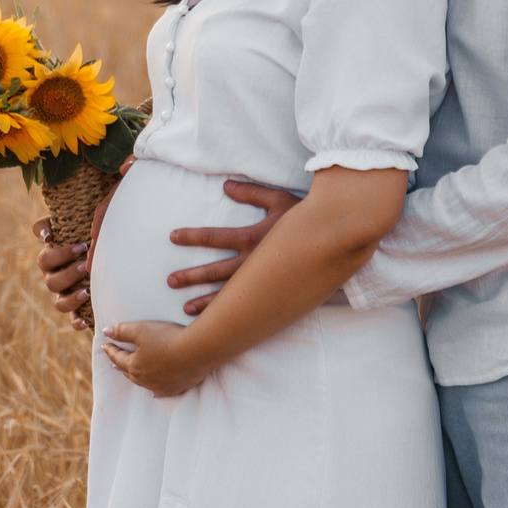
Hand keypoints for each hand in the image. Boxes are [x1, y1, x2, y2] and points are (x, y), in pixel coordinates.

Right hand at [32, 176, 120, 330]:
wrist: (133, 255)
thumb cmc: (118, 227)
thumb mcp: (118, 207)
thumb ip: (121, 184)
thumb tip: (126, 166)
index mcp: (61, 241)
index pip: (41, 237)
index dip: (46, 236)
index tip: (59, 235)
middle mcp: (60, 266)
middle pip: (45, 270)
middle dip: (63, 264)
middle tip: (84, 256)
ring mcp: (69, 288)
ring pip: (55, 297)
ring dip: (67, 293)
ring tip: (86, 288)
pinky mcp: (83, 307)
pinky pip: (71, 318)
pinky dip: (75, 320)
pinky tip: (85, 320)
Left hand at [101, 321, 212, 396]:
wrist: (198, 351)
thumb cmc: (168, 338)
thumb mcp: (141, 329)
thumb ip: (122, 331)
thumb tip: (106, 332)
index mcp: (135, 365)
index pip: (118, 357)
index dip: (111, 350)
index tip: (105, 346)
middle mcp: (145, 379)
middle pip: (129, 372)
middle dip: (120, 365)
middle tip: (115, 361)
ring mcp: (161, 386)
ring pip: (143, 383)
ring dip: (135, 377)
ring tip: (131, 374)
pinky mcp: (176, 388)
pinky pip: (161, 392)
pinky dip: (155, 391)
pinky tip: (154, 393)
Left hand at [165, 179, 298, 315]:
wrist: (337, 240)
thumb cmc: (307, 216)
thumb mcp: (279, 200)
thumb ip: (251, 193)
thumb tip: (226, 185)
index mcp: (253, 238)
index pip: (214, 237)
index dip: (192, 237)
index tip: (172, 236)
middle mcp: (255, 263)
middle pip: (215, 271)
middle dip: (191, 276)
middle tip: (170, 280)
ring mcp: (264, 281)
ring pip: (229, 295)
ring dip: (205, 302)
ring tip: (185, 308)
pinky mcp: (274, 293)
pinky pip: (248, 306)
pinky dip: (231, 315)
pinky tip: (217, 322)